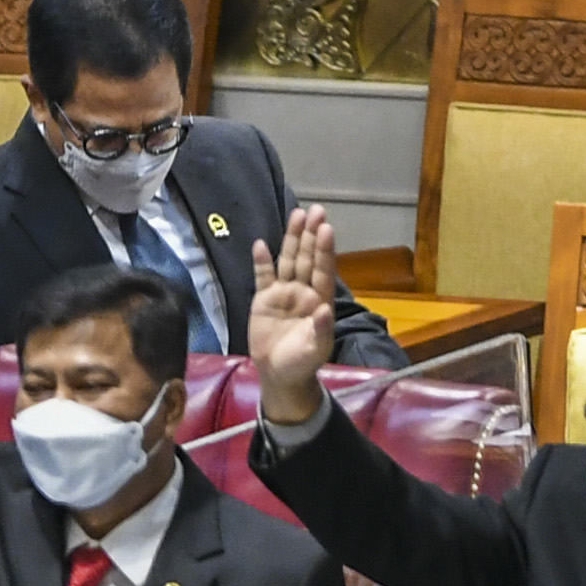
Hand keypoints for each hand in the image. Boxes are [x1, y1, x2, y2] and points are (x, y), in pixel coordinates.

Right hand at [243, 204, 341, 424]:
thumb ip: (321, 329)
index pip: (323, 270)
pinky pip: (263, 277)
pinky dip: (262, 262)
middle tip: (315, 210)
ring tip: (296, 215)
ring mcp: (283, 293)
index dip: (324, 250)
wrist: (280, 375)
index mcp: (319, 300)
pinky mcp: (264, 300)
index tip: (325, 229)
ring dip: (291, 239)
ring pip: (288, 261)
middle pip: (306, 258)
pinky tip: (260, 245)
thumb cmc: (303, 362)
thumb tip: (325, 309)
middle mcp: (303, 291)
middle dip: (311, 235)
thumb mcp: (315, 350)